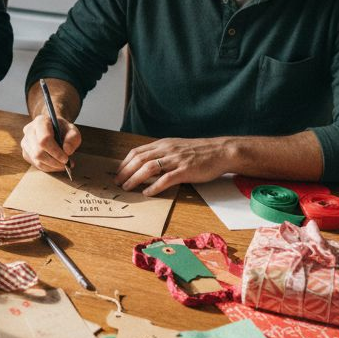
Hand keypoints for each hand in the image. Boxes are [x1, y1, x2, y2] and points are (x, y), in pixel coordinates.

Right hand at [21, 113, 81, 171]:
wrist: (54, 128)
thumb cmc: (63, 129)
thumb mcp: (73, 130)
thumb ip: (73, 138)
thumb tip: (67, 151)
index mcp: (40, 121)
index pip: (44, 139)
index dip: (55, 152)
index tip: (66, 159)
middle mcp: (29, 131)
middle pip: (38, 152)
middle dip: (54, 161)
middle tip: (66, 164)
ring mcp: (25, 142)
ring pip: (36, 160)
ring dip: (51, 166)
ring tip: (62, 165)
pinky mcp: (26, 152)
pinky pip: (35, 164)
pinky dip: (47, 167)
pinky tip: (55, 164)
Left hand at [114, 137, 234, 195]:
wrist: (220, 151)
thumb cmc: (199, 151)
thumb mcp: (176, 147)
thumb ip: (162, 154)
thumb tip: (146, 165)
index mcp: (163, 144)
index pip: (137, 152)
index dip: (125, 163)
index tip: (118, 172)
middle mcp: (167, 149)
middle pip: (139, 159)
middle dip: (125, 172)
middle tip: (117, 182)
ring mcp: (176, 159)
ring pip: (149, 168)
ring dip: (135, 179)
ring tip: (128, 187)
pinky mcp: (185, 170)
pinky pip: (166, 179)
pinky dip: (154, 187)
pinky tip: (148, 193)